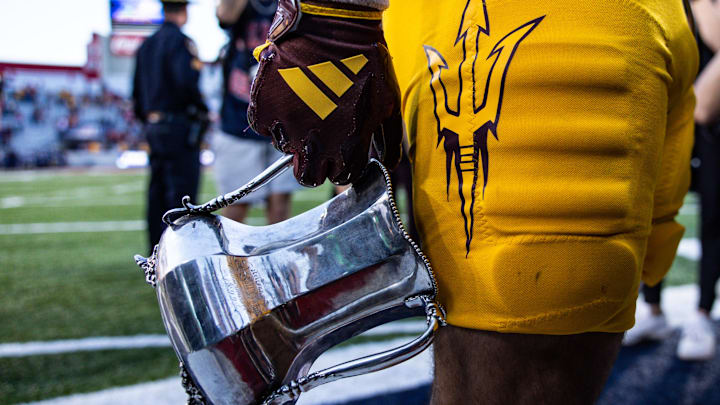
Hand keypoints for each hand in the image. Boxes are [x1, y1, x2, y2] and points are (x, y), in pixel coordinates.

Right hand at [248, 0, 402, 185]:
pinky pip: (264, 127)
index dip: (341, 165)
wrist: (332, 26)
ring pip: (285, 149)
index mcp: (348, 146)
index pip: (341, 177)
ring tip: (306, 106)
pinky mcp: (264, 108)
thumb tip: (387, 164)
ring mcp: (287, 126)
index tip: (341, 151)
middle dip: (314, 163)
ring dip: (294, 135)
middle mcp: (316, 142)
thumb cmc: (366, 62)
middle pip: (308, 176)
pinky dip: (273, 117)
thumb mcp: (389, 103)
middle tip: (318, 140)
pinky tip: (288, 98)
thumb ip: (390, 140)